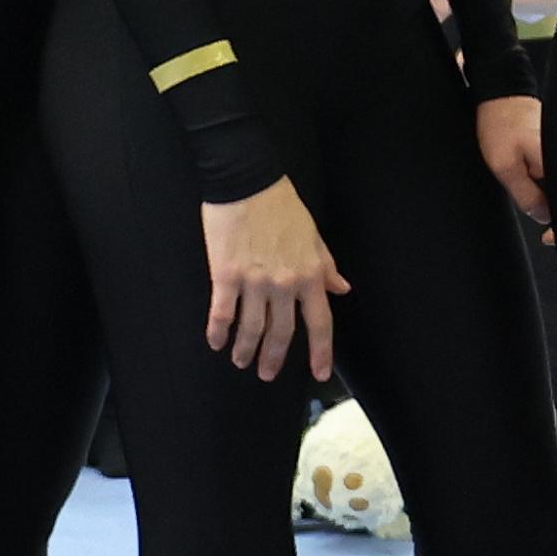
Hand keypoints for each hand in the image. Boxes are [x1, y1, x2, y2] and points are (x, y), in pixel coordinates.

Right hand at [197, 176, 346, 382]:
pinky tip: (216, 342)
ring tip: (240, 361)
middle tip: (265, 374)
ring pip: (252, 328)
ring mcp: (254, 282)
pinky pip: (223, 312)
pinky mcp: (226, 275)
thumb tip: (340, 288)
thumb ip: (325, 266)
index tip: (319, 373)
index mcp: (309, 274)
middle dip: (274, 357)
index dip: (320, 352)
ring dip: (245, 349)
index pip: (320, 323)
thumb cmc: (280, 205)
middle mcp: (284, 284)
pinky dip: (218, 331)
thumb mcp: (313, 235)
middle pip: (282, 332)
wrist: (246, 182)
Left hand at [476, 92, 547, 226]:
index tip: (549, 238)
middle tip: (540, 225)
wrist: (502, 95)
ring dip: (551, 199)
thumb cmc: (501, 124)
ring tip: (530, 190)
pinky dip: (548, 186)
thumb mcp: (505, 165)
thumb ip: (526, 194)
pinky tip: (533, 183)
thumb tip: (543, 216)